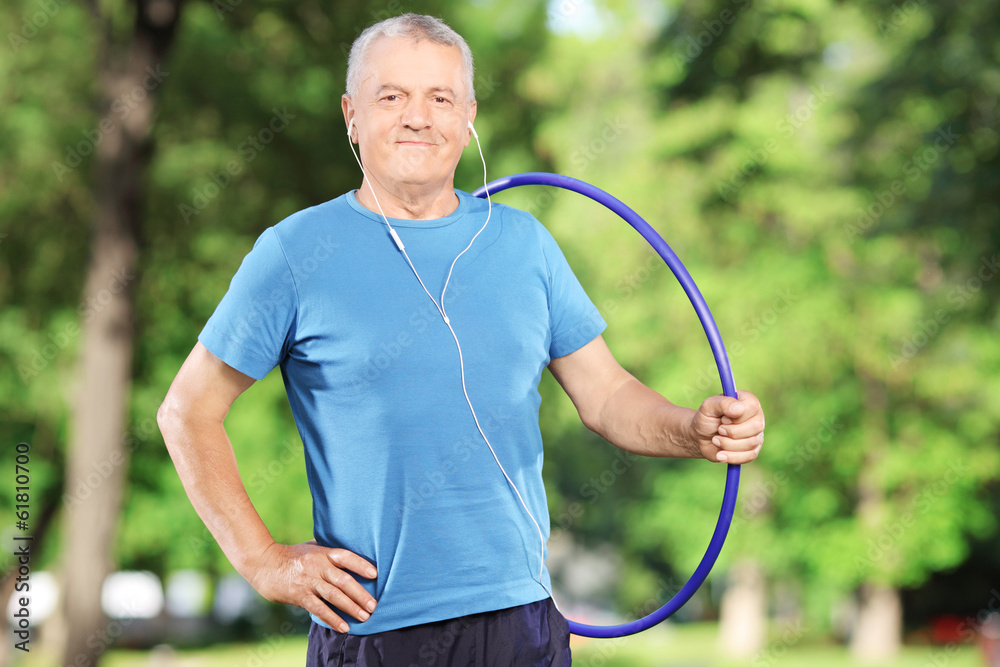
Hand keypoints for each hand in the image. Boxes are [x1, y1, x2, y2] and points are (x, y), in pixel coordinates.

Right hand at [247, 539, 377, 631]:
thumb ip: (329, 550)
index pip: (346, 557)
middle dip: (361, 594)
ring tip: (365, 616)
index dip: (360, 565)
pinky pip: (319, 609)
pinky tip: (344, 627)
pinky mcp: (299, 595)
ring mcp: (308, 581)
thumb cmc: (292, 555)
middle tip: (374, 605)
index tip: (375, 574)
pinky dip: (332, 618)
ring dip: (351, 607)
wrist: (264, 564)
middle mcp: (317, 566)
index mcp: (323, 553)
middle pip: (343, 580)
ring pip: (334, 596)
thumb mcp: (312, 546)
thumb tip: (352, 550)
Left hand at [689, 390, 764, 463]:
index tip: (723, 418)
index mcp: (747, 401)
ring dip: (728, 444)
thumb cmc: (706, 419)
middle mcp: (756, 416)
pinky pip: (749, 456)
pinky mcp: (753, 450)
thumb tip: (739, 408)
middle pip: (756, 426)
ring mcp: (756, 434)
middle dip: (732, 431)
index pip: (753, 406)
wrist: (700, 438)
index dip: (736, 416)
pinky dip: (731, 456)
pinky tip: (720, 454)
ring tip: (716, 440)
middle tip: (719, 429)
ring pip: (751, 442)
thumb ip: (723, 403)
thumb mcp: (708, 407)